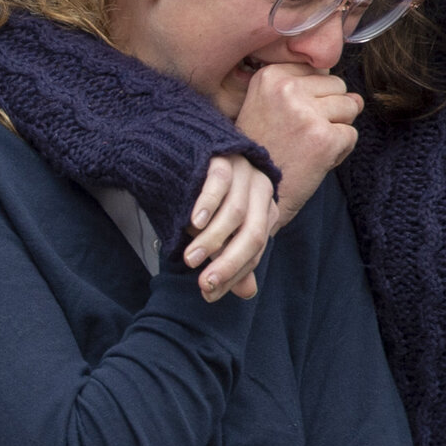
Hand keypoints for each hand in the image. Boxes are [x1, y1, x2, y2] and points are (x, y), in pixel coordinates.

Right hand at [181, 155, 276, 301]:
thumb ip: (229, 257)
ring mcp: (244, 170)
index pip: (255, 250)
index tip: (209, 294)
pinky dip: (206, 206)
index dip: (234, 275)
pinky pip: (219, 183)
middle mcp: (261, 190)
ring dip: (212, 240)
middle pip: (253, 235)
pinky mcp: (223, 155)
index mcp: (265, 209)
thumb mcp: (214, 231)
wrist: (180, 151)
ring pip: (236, 213)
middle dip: (228, 264)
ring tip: (190, 259)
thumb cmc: (197, 196)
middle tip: (205, 284)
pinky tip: (192, 223)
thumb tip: (249, 293)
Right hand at [234, 63, 360, 222]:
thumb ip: (303, 88)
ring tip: (309, 145)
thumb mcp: (265, 105)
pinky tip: (316, 160)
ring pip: (350, 107)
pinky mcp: (325, 139)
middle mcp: (288, 89)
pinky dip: (339, 150)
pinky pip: (351, 134)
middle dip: (329, 110)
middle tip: (301, 134)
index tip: (291, 117)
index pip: (318, 70)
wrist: (252, 191)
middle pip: (337, 85)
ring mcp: (308, 114)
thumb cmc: (261, 150)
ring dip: (336, 129)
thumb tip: (355, 96)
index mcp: (270, 76)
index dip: (312, 96)